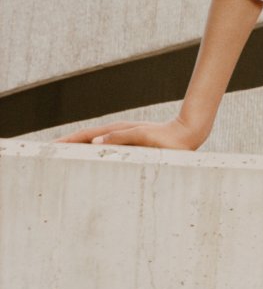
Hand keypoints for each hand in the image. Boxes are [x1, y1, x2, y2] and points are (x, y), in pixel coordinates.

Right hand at [55, 116, 206, 149]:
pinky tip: (91, 158)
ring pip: (94, 142)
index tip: (50, 145)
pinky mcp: (130, 143)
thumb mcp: (144, 138)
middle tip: (48, 151)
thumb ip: (121, 138)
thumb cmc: (168, 139)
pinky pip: (105, 147)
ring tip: (64, 156)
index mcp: (117, 131)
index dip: (67, 140)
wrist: (187, 134)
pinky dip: (93, 150)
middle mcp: (117, 132)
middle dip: (67, 143)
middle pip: (86, 137)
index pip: (85, 135)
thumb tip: (95, 141)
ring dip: (79, 147)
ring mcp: (123, 137)